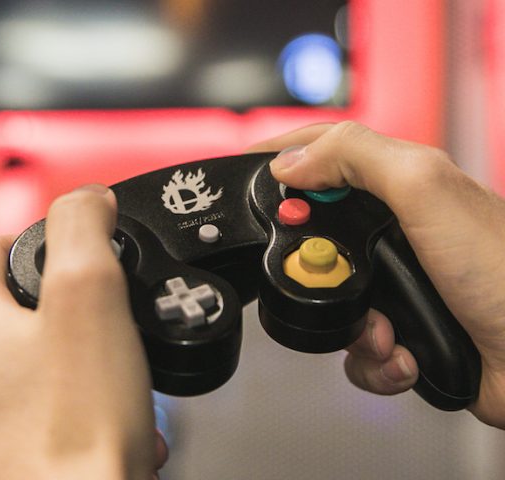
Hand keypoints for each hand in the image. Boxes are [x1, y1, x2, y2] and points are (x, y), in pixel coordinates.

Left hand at [0, 185, 166, 478]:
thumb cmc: (78, 423)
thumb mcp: (89, 290)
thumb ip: (83, 225)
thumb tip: (87, 197)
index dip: (40, 237)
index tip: (80, 249)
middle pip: (15, 304)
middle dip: (68, 302)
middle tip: (110, 314)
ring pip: (34, 356)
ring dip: (80, 353)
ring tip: (120, 368)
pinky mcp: (11, 448)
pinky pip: (49, 404)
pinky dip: (83, 399)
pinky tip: (118, 412)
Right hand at [249, 121, 504, 428]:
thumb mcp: (425, 190)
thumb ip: (356, 159)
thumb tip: (292, 161)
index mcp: (401, 185)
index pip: (328, 150)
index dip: (284, 152)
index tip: (245, 166)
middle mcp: (397, 229)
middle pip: (316, 230)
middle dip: (312, 263)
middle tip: (318, 274)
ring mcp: (397, 280)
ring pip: (329, 295)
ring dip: (350, 324)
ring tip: (384, 332)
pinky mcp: (401, 327)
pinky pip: (355, 346)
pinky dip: (374, 360)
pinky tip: (404, 355)